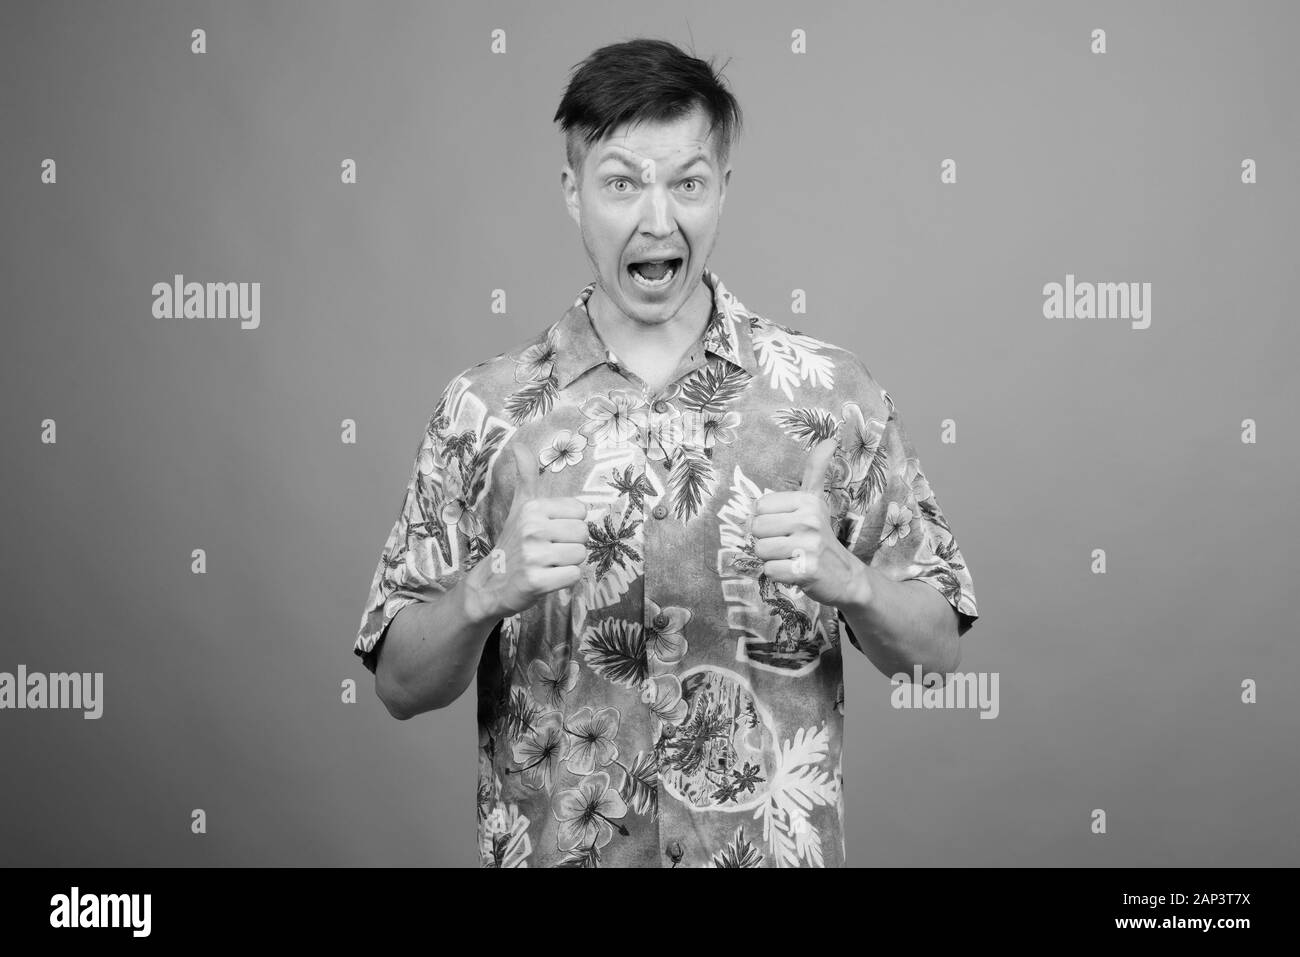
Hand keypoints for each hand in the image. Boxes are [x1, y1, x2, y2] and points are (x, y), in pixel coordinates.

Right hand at [464, 440, 589, 621]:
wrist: (490, 584)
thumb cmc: (513, 544)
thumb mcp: (519, 507)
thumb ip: (525, 476)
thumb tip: (517, 444)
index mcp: (533, 508)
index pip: (581, 511)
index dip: (571, 524)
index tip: (552, 533)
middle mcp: (532, 528)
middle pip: (583, 534)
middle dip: (572, 545)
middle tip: (550, 552)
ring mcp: (533, 556)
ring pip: (581, 555)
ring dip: (568, 563)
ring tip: (548, 565)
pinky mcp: (536, 582)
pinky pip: (574, 576)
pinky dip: (565, 580)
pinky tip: (547, 579)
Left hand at [750, 437, 867, 607]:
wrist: (845, 575)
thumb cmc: (821, 535)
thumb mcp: (817, 500)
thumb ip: (816, 470)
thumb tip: (830, 439)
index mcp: (808, 500)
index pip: (760, 506)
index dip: (767, 519)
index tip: (786, 526)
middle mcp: (809, 520)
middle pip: (756, 528)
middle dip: (766, 540)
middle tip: (788, 543)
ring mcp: (809, 546)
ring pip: (760, 550)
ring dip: (771, 558)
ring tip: (790, 556)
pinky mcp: (806, 570)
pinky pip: (769, 570)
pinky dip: (778, 574)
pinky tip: (794, 570)